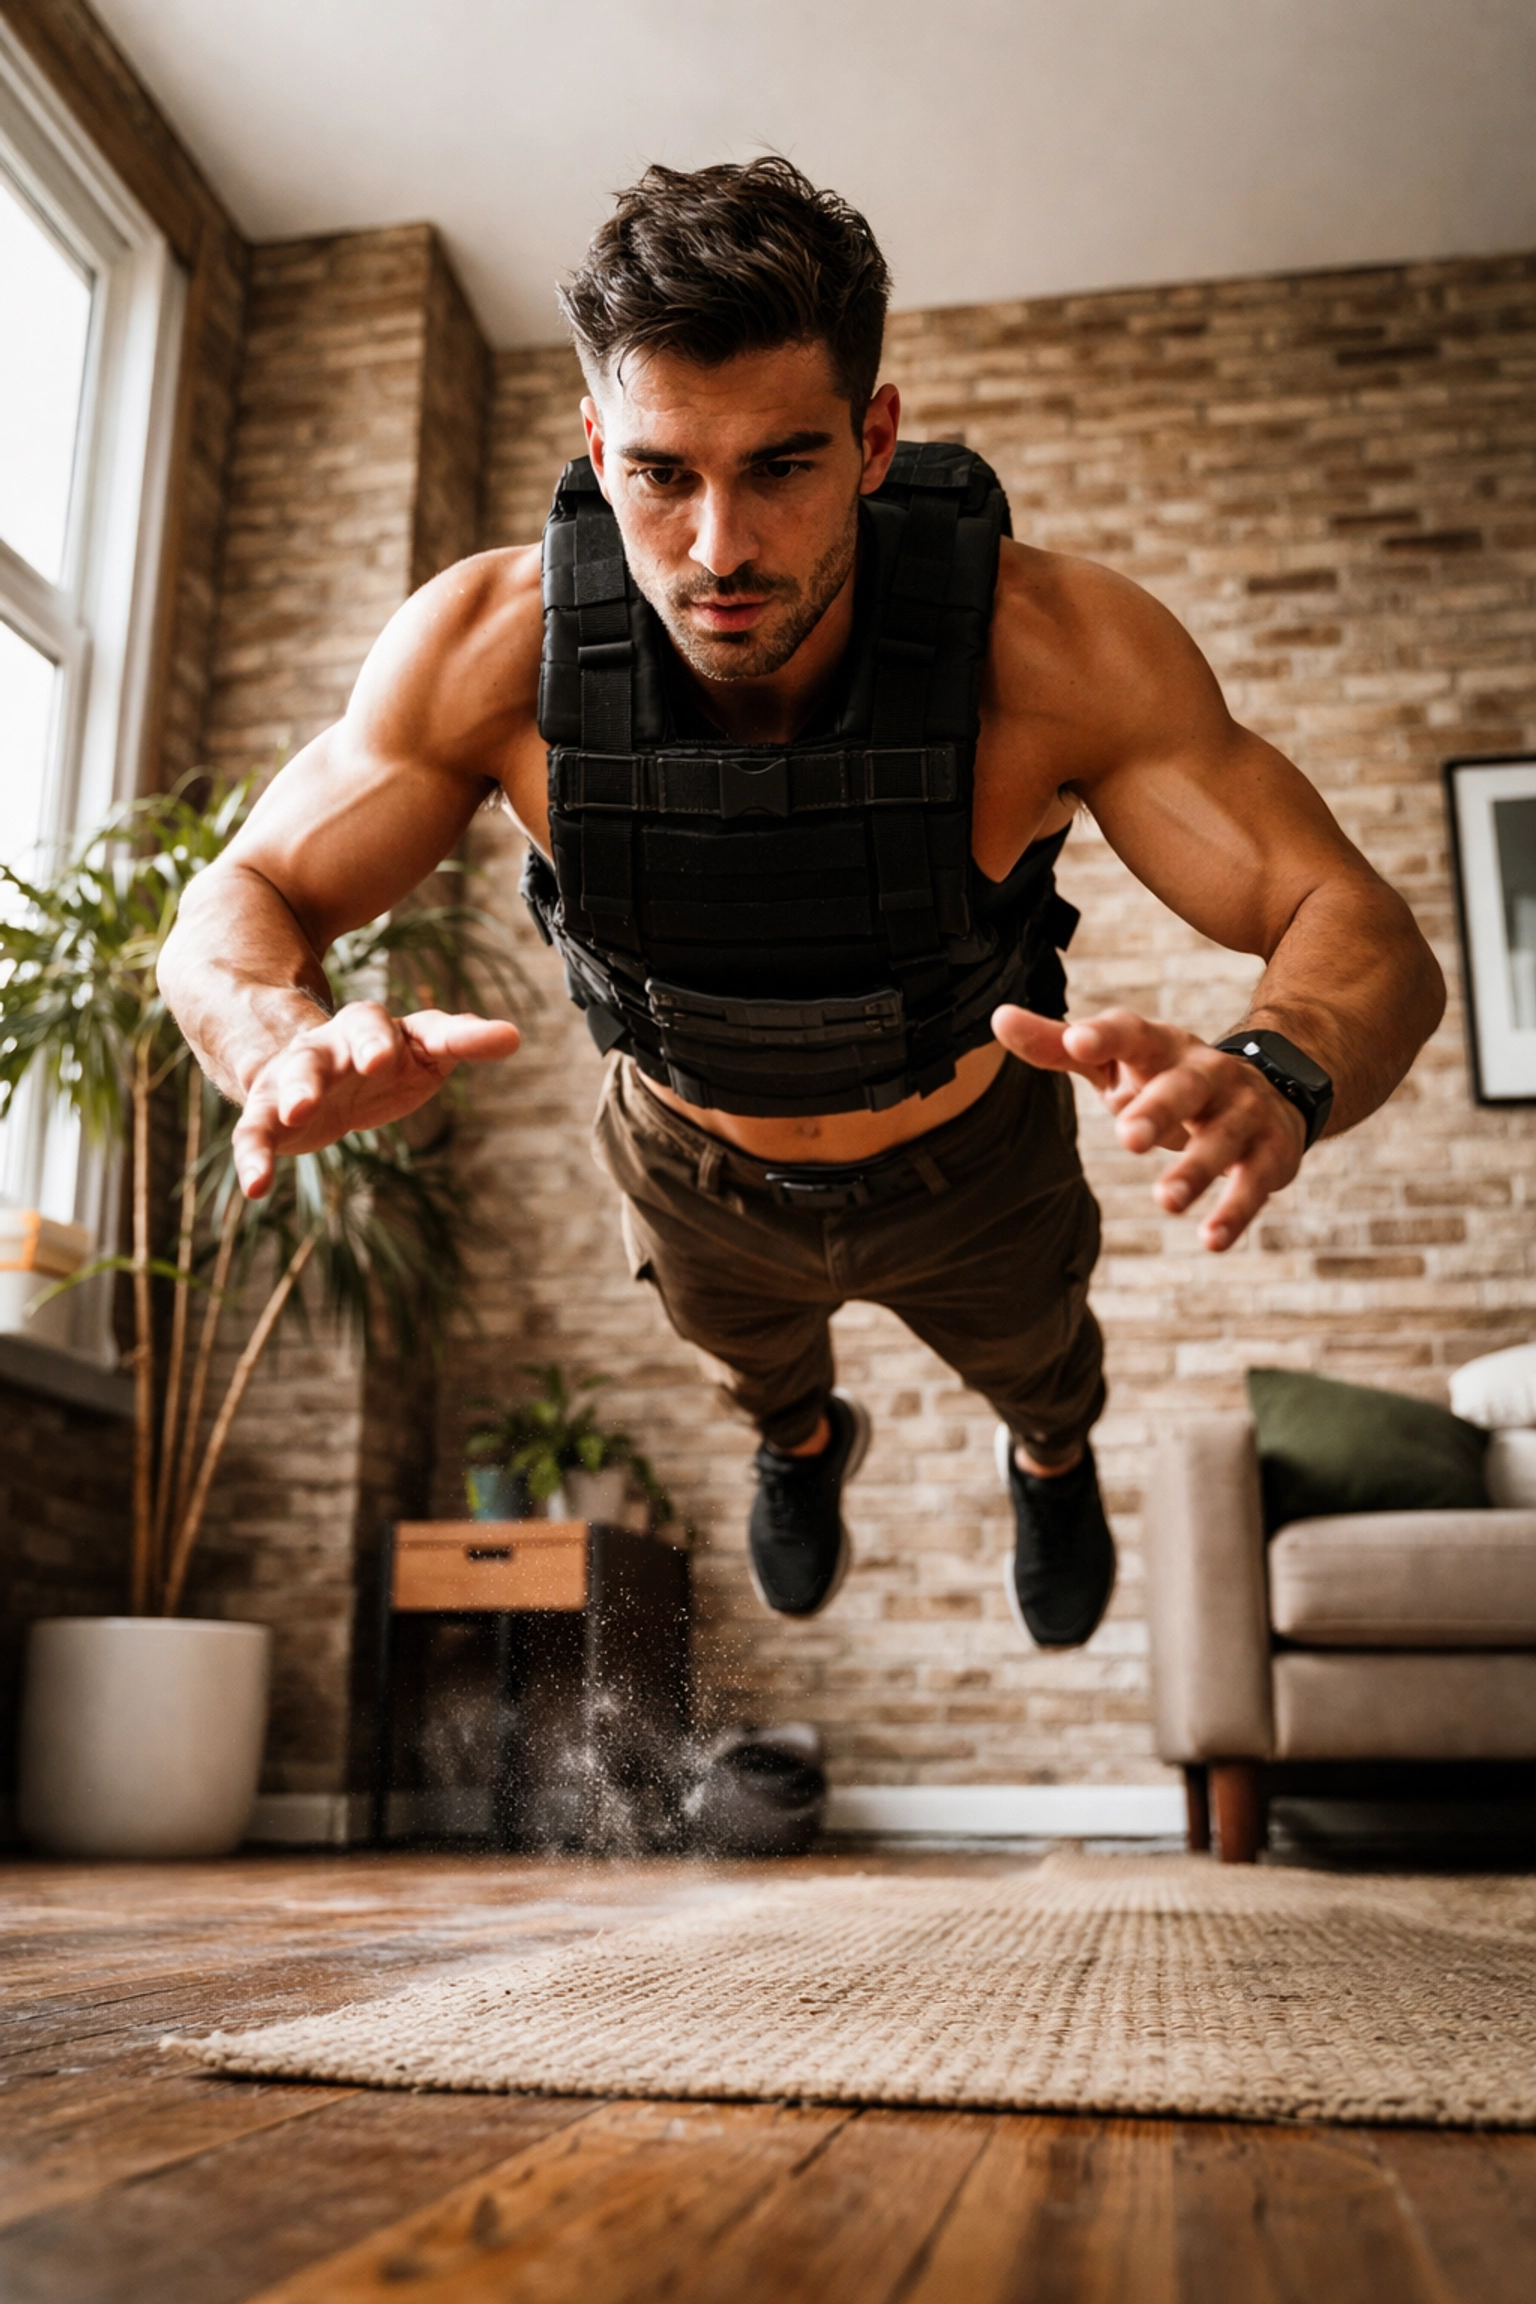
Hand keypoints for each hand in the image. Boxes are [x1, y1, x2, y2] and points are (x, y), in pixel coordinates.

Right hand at [232, 1001, 520, 1198]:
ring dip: (296, 1095)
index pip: (379, 1025)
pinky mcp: (269, 1116)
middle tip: (362, 1070)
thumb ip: (461, 1039)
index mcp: (369, 1030)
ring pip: (290, 1082)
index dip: (384, 1041)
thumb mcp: (426, 1050)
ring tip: (300, 1115)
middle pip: (329, 1048)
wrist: (320, 1076)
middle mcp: (327, 1048)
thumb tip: (514, 1035)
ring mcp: (294, 1079)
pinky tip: (255, 1189)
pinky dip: (255, 1161)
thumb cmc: (388, 1064)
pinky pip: (254, 1134)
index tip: (387, 1060)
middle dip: (340, 1060)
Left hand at [992, 1004, 1305, 1251]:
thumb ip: (1057, 1046)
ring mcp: (1243, 1111)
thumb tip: (999, 1019)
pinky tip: (1211, 1239)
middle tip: (1126, 1137)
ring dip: (1196, 1170)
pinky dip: (1235, 1211)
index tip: (1077, 1041)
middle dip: (1158, 1109)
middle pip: (1184, 1086)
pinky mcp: (1270, 1152)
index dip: (1105, 1035)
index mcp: (1161, 1046)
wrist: (1270, 1092)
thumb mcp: (1116, 1062)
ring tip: (1166, 1201)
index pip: (1131, 1032)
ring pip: (1221, 1139)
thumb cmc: (1168, 1079)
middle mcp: (1207, 1073)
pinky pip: (1254, 1182)